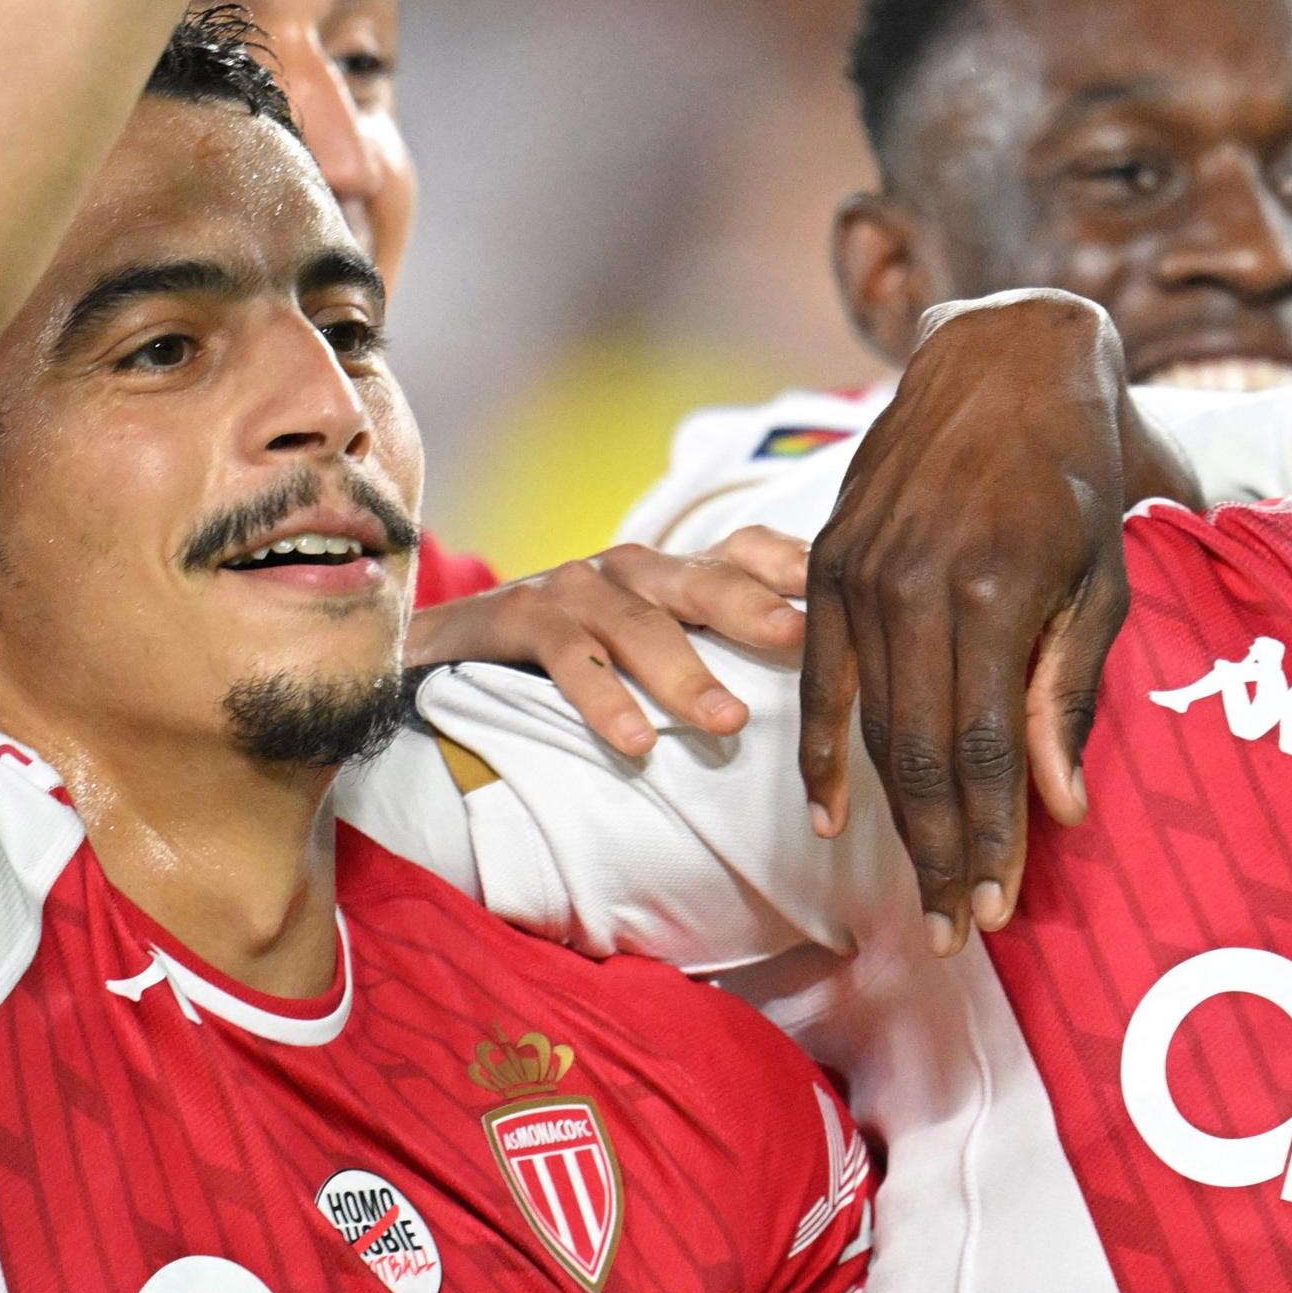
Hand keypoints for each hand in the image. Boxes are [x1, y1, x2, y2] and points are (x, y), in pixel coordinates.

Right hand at [408, 528, 805, 754]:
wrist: (445, 649)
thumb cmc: (576, 655)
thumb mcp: (656, 643)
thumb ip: (723, 647)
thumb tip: (828, 687)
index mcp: (677, 571)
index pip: (747, 550)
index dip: (796, 564)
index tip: (846, 591)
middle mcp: (633, 568)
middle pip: (706, 581)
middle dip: (757, 610)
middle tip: (803, 641)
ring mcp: (574, 587)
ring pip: (641, 626)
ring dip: (685, 674)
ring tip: (730, 721)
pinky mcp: (518, 616)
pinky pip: (568, 657)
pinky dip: (604, 701)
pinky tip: (638, 742)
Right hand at [801, 291, 1134, 953]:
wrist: (1007, 359)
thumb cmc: (1080, 473)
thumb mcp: (1104, 575)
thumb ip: (1072, 692)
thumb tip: (1064, 808)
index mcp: (993, 589)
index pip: (985, 749)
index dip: (989, 840)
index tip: (995, 913)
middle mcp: (914, 583)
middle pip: (920, 754)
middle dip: (939, 853)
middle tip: (949, 935)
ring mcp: (860, 568)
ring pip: (871, 725)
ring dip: (891, 820)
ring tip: (914, 892)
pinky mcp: (826, 557)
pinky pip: (819, 675)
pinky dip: (822, 750)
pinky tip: (828, 813)